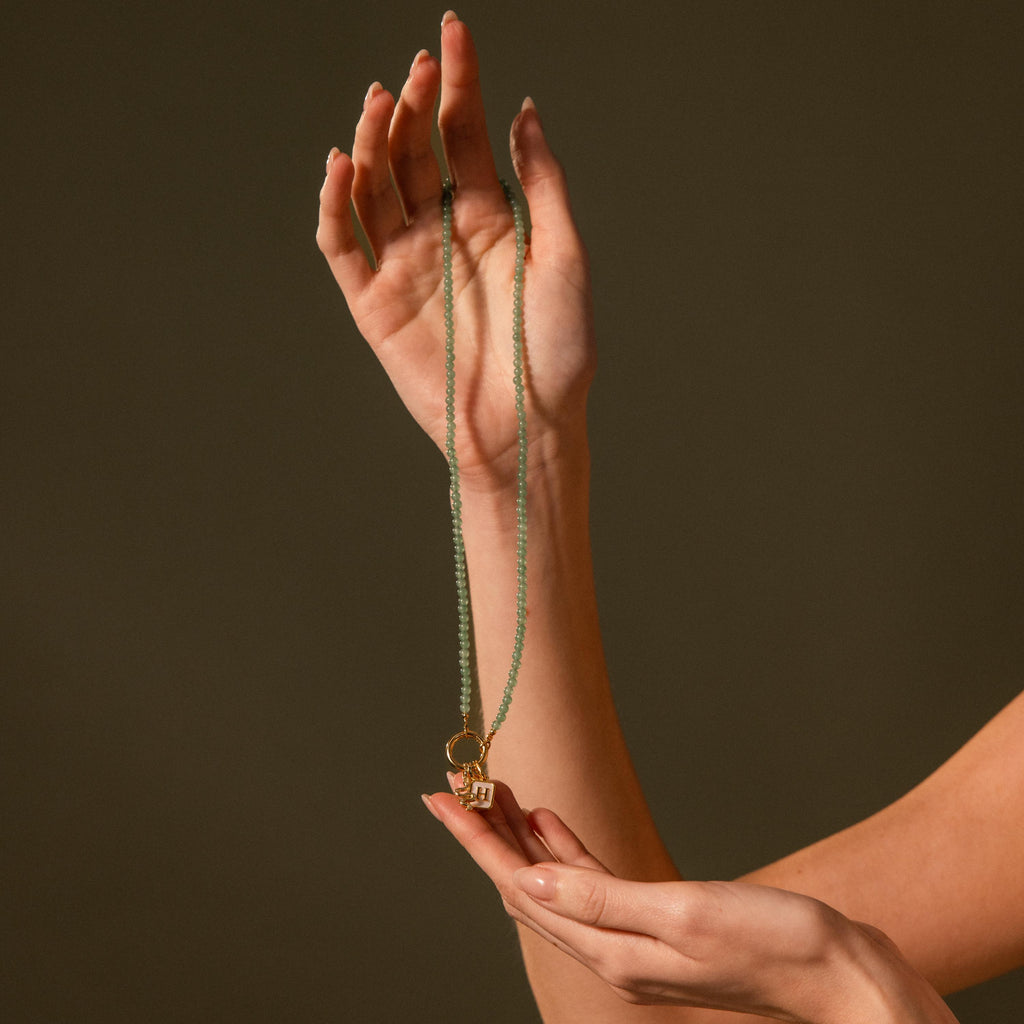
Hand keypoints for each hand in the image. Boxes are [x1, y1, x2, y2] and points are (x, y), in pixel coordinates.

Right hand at [317, 12, 594, 490]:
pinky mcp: (374, 304)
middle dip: (413, 106)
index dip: (458, 83)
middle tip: (417, 69)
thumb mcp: (565, 256)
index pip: (463, 136)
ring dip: (371, 143)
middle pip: (413, 153)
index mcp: (489, 219)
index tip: (452, 32)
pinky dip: (334, 206)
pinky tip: (340, 165)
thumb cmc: (557, 351)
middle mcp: (441, 235)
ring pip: (373, 188)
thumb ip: (542, 182)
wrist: (526, 428)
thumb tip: (525, 109)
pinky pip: (342, 247)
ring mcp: (405, 267)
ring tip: (381, 102)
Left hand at [423, 783, 958, 1023]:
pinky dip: (566, 850)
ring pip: (556, 882)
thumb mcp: (681, 914)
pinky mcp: (659, 925)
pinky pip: (592, 884)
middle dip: (488, 835)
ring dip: (524, 837)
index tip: (439, 799)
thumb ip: (599, 899)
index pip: (520, 886)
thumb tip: (526, 878)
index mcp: (609, 950)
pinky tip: (553, 823)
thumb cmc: (775, 944)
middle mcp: (612, 949)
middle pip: (528, 884)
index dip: (475, 841)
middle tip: (457, 786)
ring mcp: (634, 939)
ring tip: (497, 793)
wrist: (841, 977)